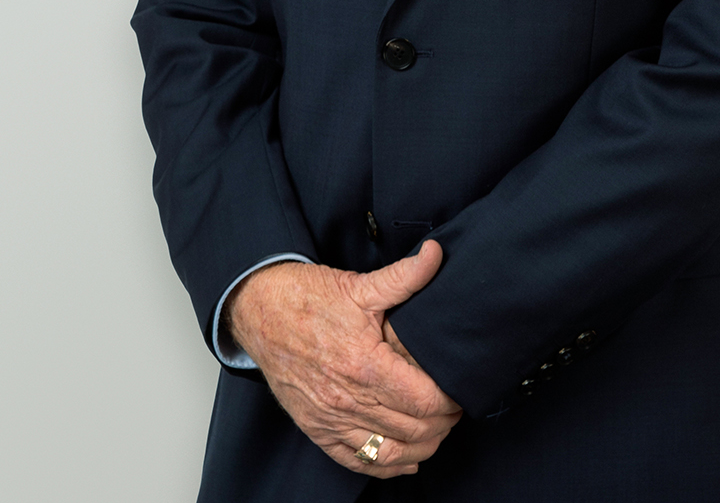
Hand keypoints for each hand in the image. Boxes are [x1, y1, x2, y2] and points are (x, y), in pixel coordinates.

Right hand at [225, 241, 461, 476]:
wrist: (258, 310)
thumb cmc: (307, 297)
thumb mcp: (359, 284)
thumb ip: (404, 276)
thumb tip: (436, 254)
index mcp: (364, 364)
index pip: (425, 400)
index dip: (451, 399)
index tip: (461, 388)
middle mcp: (347, 399)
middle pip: (414, 430)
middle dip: (443, 422)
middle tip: (455, 406)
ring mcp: (330, 419)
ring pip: (390, 452)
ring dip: (421, 446)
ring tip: (437, 429)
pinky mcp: (316, 429)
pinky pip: (357, 461)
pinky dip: (386, 465)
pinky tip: (404, 457)